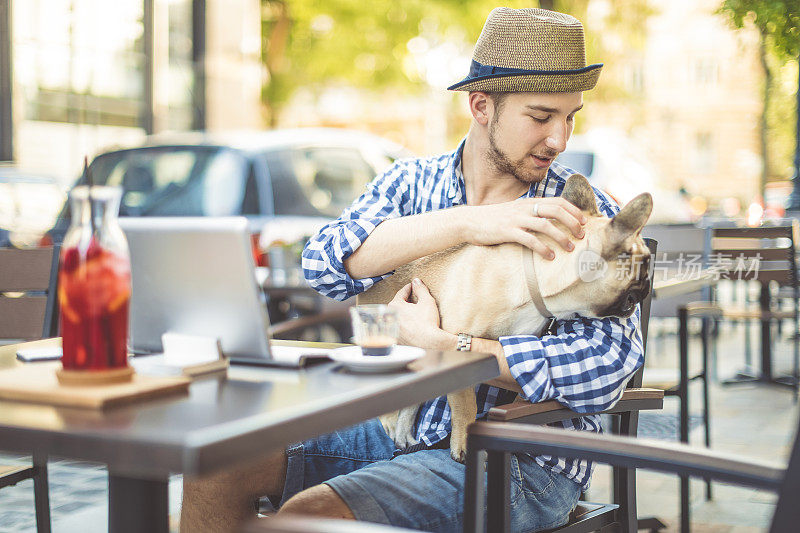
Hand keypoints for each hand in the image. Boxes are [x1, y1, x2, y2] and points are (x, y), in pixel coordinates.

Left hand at [388, 278, 453, 349]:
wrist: (430, 342)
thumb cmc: (428, 322)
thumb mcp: (427, 301)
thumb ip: (420, 289)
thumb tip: (416, 281)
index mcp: (395, 305)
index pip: (401, 293)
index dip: (409, 288)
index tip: (413, 286)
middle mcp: (390, 316)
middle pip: (397, 304)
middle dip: (405, 300)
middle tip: (414, 298)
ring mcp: (392, 328)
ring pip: (397, 316)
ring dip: (404, 313)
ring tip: (413, 311)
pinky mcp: (396, 338)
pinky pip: (399, 327)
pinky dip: (404, 324)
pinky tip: (412, 324)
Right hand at [462, 197, 585, 259]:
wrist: (468, 221)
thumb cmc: (492, 219)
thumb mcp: (513, 211)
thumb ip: (529, 213)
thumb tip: (548, 222)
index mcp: (528, 202)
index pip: (557, 201)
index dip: (573, 210)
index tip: (584, 221)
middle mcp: (524, 208)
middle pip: (556, 211)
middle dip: (572, 223)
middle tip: (581, 235)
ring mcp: (516, 219)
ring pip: (546, 225)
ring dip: (561, 237)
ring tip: (570, 248)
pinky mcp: (507, 231)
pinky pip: (530, 239)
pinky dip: (542, 248)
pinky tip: (550, 257)